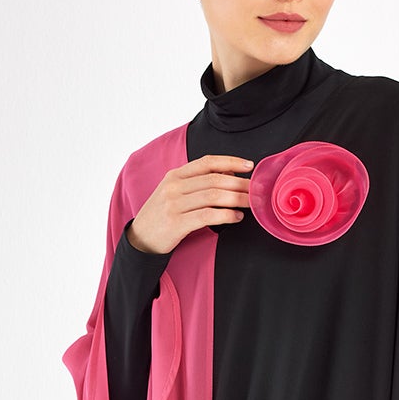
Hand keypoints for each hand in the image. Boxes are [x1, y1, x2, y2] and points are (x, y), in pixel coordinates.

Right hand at [126, 154, 253, 255]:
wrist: (140, 238)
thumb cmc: (162, 215)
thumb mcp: (175, 192)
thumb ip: (197, 183)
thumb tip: (229, 174)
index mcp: (175, 175)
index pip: (207, 162)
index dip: (231, 161)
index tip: (249, 165)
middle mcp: (174, 186)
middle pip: (215, 179)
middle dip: (240, 183)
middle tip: (257, 189)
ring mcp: (174, 204)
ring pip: (213, 196)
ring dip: (237, 199)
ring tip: (251, 204)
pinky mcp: (176, 223)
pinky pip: (207, 216)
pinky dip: (226, 215)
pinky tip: (236, 217)